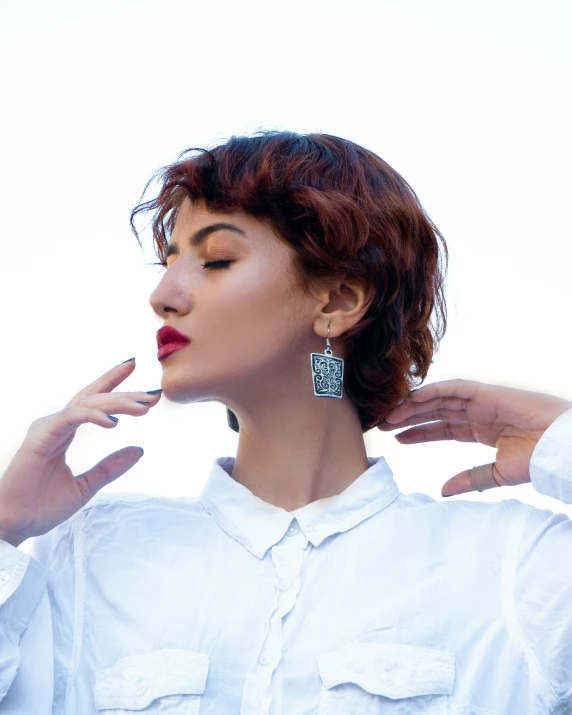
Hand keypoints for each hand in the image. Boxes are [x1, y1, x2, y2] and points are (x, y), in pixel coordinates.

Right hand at [0, 359, 161, 547]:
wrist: (14, 525)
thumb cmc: (41, 507)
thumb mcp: (86, 486)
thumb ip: (110, 467)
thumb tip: (139, 450)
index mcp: (64, 432)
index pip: (93, 401)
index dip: (115, 385)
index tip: (139, 375)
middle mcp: (57, 424)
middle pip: (95, 397)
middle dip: (125, 392)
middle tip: (153, 394)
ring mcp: (48, 427)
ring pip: (88, 403)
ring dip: (118, 403)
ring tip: (144, 407)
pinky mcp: (41, 435)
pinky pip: (72, 417)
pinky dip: (94, 415)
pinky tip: (114, 422)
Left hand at [378, 379, 571, 496]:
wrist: (560, 450)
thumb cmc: (538, 461)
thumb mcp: (497, 474)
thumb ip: (470, 479)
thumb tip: (443, 491)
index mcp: (482, 430)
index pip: (442, 428)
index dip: (419, 432)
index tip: (397, 438)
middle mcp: (479, 413)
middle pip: (436, 412)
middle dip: (409, 417)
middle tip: (384, 423)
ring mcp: (483, 401)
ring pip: (439, 399)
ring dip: (414, 405)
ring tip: (390, 415)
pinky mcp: (487, 392)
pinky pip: (454, 388)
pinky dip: (432, 391)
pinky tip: (412, 399)